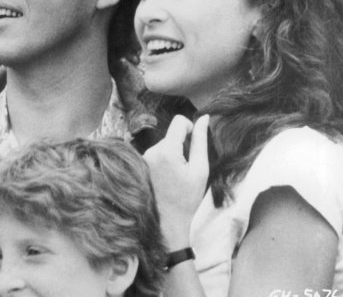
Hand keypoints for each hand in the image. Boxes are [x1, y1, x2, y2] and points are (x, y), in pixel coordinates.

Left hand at [143, 114, 209, 248]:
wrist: (168, 224)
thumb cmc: (187, 198)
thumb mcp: (200, 169)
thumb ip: (201, 140)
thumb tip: (204, 118)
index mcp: (166, 150)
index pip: (179, 121)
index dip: (190, 128)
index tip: (194, 144)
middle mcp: (150, 151)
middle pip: (171, 135)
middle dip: (181, 146)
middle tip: (187, 169)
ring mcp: (143, 159)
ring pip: (164, 145)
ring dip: (173, 155)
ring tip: (177, 176)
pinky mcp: (139, 166)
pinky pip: (156, 154)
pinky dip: (164, 162)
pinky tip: (167, 179)